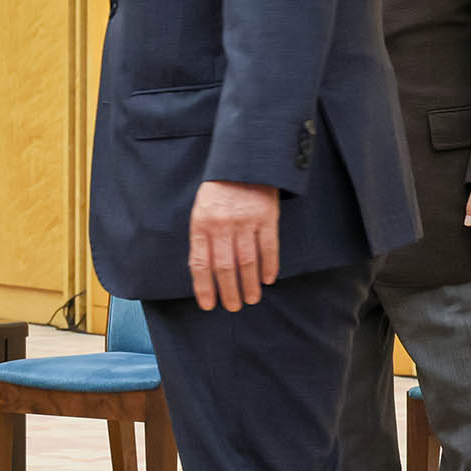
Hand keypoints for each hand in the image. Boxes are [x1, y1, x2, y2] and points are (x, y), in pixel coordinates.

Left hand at [188, 179, 279, 310]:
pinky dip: (269, 266)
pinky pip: (269, 247)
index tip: (208, 305)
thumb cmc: (218, 192)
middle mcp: (222, 224)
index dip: (204, 287)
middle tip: (233, 307)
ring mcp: (246, 220)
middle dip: (229, 292)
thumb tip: (204, 272)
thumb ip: (202, 238)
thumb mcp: (201, 211)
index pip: (201, 263)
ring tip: (251, 299)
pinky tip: (268, 280)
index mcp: (202, 224)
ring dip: (250, 284)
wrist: (242, 163)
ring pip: (248, 261)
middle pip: (226, 267)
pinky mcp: (267, 216)